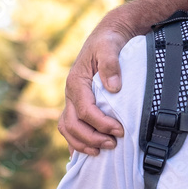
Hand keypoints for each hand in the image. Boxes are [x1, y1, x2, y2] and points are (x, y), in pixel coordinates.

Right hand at [58, 26, 129, 156]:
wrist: (107, 36)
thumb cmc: (109, 42)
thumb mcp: (110, 47)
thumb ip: (110, 65)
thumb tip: (113, 87)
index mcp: (76, 81)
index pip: (84, 110)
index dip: (101, 123)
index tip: (119, 130)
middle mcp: (70, 93)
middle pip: (72, 124)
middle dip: (92, 138)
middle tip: (113, 144)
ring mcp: (72, 99)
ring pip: (68, 128)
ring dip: (83, 143)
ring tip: (102, 151)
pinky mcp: (78, 103)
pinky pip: (70, 126)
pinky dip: (76, 141)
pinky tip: (87, 152)